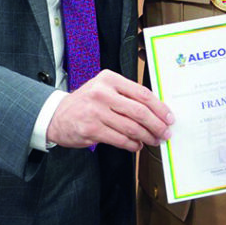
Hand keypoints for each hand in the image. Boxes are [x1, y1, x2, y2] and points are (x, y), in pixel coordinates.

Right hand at [47, 70, 172, 151]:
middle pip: (139, 111)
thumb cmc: (86, 102)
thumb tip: (157, 110)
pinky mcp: (91, 130)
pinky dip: (133, 144)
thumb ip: (127, 94)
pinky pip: (120, 139)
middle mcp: (102, 93)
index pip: (142, 93)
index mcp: (110, 79)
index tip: (169, 117)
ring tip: (153, 140)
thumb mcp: (105, 88)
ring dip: (147, 136)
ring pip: (131, 127)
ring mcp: (96, 112)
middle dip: (157, 124)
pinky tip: (137, 145)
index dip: (159, 108)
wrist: (56, 115)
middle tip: (165, 132)